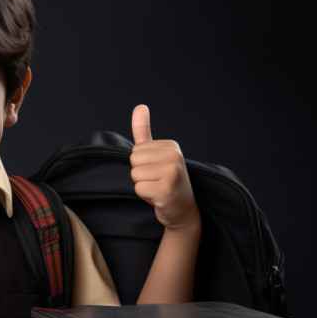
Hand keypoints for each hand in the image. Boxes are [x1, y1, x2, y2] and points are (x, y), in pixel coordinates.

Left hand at [129, 105, 198, 230]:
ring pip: (135, 175)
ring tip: (158, 189)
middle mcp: (175, 156)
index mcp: (171, 146)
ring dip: (143, 186)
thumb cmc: (166, 181)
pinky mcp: (166, 190)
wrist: (183, 210)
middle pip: (133, 161)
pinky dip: (145, 197)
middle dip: (140, 175)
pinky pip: (139, 189)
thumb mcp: (155, 154)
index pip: (135, 150)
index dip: (142, 165)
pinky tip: (159, 198)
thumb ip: (144, 131)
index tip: (157, 172)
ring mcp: (172, 173)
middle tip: (156, 182)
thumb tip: (139, 106)